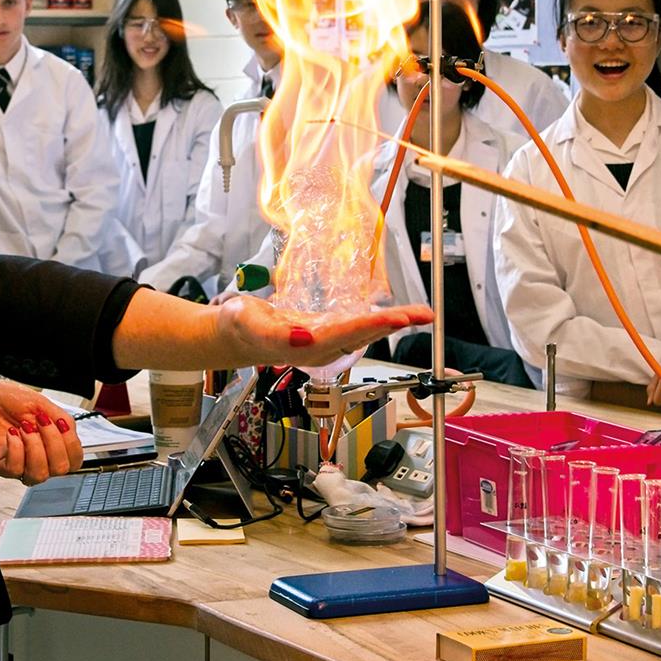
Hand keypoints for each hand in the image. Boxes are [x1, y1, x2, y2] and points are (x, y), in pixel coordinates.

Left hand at [0, 376, 83, 484]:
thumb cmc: (4, 399)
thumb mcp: (40, 403)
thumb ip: (61, 419)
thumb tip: (71, 432)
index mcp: (49, 443)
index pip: (74, 460)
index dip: (73, 445)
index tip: (61, 424)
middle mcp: (36, 456)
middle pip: (61, 470)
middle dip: (55, 443)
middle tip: (42, 422)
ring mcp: (17, 462)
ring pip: (39, 476)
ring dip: (36, 448)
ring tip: (25, 428)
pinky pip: (14, 469)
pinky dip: (16, 449)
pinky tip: (11, 434)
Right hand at [213, 295, 432, 367]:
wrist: (235, 335)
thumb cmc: (241, 328)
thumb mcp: (250, 324)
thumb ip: (276, 334)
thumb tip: (302, 336)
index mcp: (309, 345)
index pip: (349, 333)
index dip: (375, 325)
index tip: (398, 318)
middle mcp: (324, 347)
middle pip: (367, 334)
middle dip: (396, 324)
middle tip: (425, 314)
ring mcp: (328, 341)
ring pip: (368, 331)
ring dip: (394, 323)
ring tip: (420, 313)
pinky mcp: (328, 333)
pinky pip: (361, 326)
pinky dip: (381, 320)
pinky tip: (395, 316)